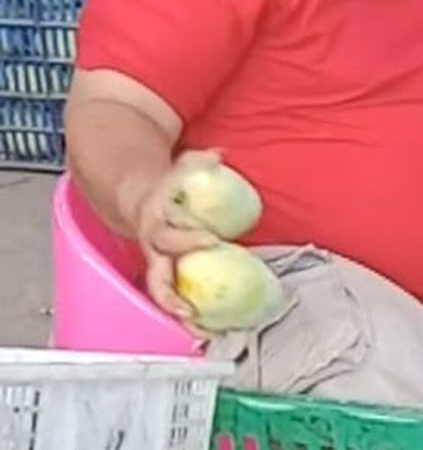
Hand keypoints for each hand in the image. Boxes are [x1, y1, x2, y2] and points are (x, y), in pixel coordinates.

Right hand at [129, 148, 224, 336]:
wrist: (137, 198)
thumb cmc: (166, 187)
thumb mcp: (180, 168)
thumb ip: (199, 162)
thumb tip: (218, 154)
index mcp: (158, 223)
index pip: (171, 234)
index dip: (189, 238)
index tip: (212, 240)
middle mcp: (154, 249)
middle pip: (159, 277)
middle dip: (173, 295)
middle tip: (193, 310)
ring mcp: (157, 265)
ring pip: (163, 295)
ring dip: (181, 316)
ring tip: (203, 335)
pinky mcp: (164, 274)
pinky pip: (174, 297)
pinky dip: (188, 316)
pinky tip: (209, 331)